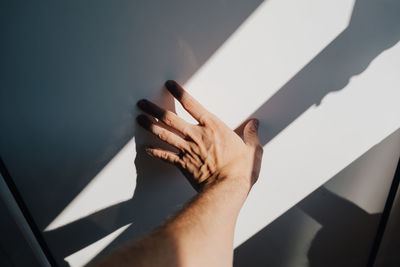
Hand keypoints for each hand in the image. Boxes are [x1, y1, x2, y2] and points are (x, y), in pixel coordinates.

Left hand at [137, 80, 262, 191]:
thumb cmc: (240, 169)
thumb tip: (254, 124)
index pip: (192, 104)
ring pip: (164, 134)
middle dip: (154, 109)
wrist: (227, 189)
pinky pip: (165, 156)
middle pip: (170, 118)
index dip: (179, 93)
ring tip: (139, 118)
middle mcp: (196, 135)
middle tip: (142, 103)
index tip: (169, 85)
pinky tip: (145, 149)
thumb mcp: (252, 149)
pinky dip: (155, 152)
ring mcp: (187, 149)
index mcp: (213, 126)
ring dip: (150, 125)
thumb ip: (250, 135)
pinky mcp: (182, 164)